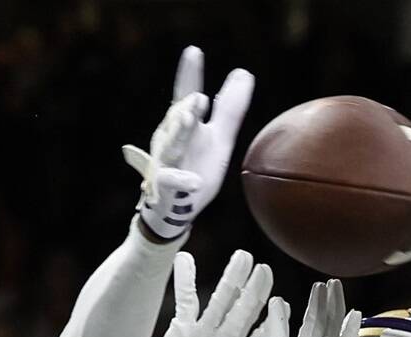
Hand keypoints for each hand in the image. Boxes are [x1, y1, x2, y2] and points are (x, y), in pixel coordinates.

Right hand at [95, 250, 271, 336]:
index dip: (273, 326)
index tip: (284, 306)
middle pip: (245, 314)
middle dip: (256, 292)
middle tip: (265, 269)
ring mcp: (205, 336)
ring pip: (221, 301)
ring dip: (231, 279)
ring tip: (242, 257)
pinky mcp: (181, 331)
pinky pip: (186, 301)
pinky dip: (184, 281)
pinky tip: (184, 259)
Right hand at [123, 46, 254, 240]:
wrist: (175, 211)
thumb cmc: (196, 169)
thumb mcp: (219, 138)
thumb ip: (230, 108)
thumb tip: (244, 73)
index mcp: (184, 126)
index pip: (185, 96)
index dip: (189, 75)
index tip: (194, 51)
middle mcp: (171, 140)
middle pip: (178, 119)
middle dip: (186, 109)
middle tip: (198, 97)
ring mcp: (167, 163)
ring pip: (171, 146)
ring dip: (180, 133)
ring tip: (191, 119)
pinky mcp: (166, 188)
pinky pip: (171, 182)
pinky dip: (182, 180)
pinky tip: (195, 181)